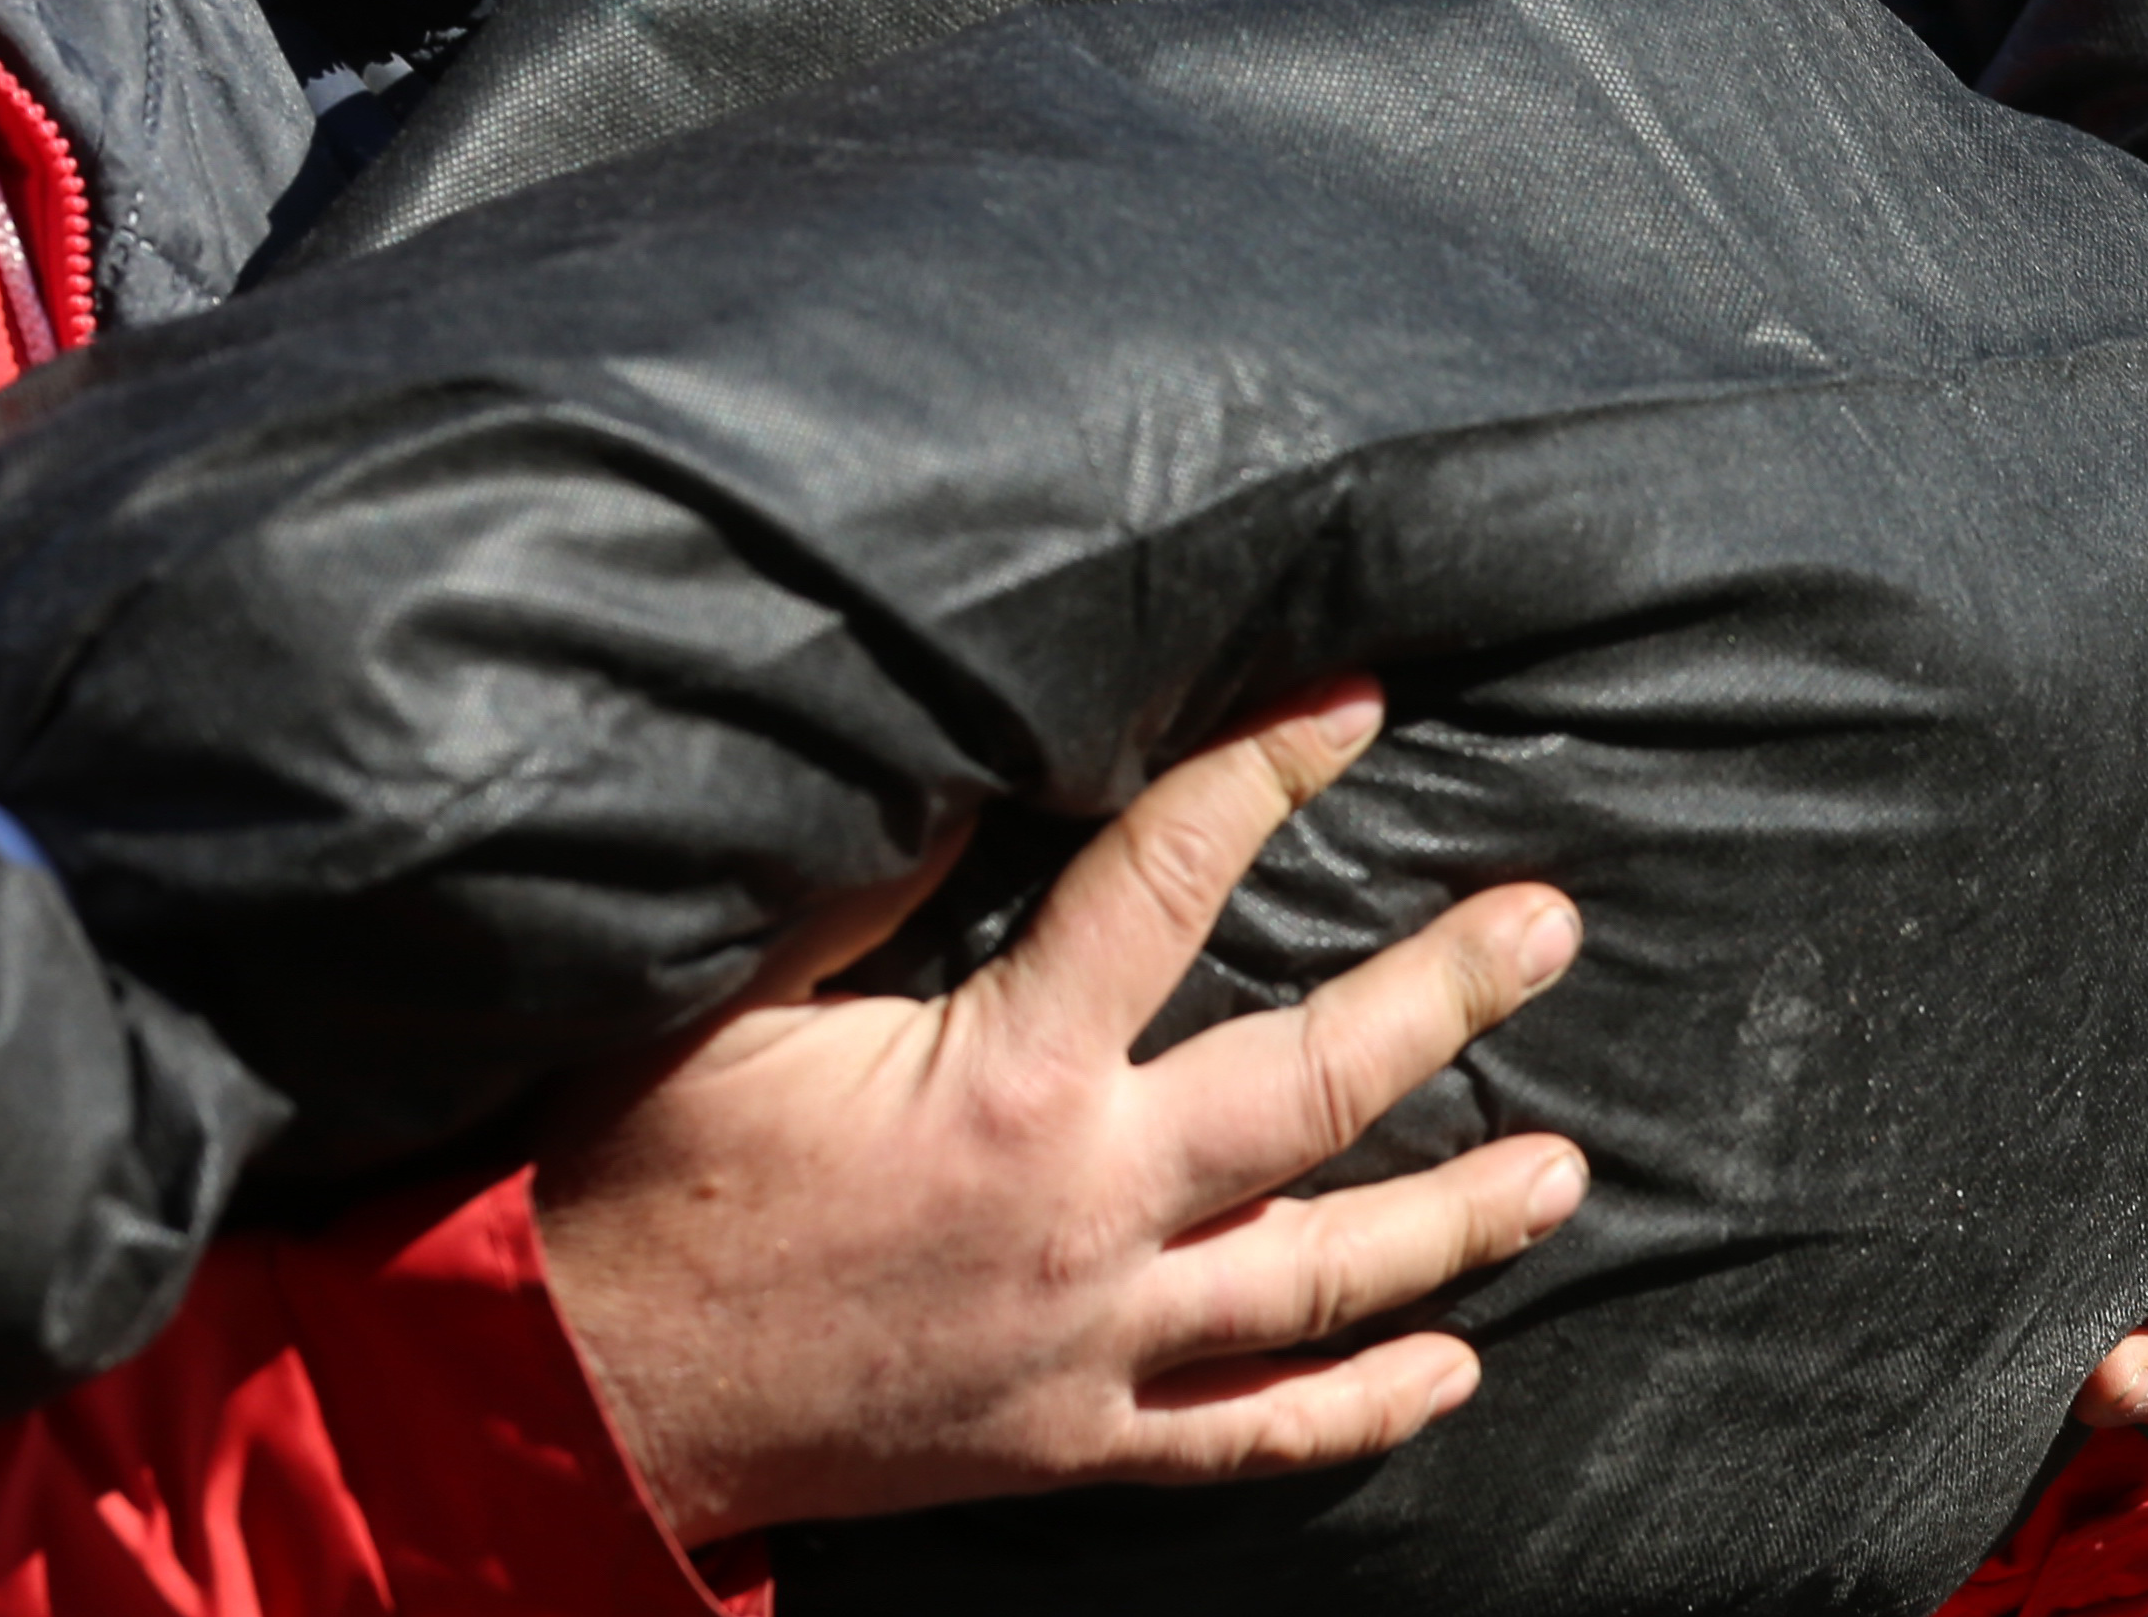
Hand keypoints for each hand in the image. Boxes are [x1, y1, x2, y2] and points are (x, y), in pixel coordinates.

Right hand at [534, 681, 1588, 1549]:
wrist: (583, 1392)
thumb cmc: (643, 1174)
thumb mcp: (736, 998)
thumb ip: (868, 887)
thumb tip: (970, 769)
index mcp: (1008, 1074)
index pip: (1171, 883)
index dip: (1267, 777)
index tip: (1353, 706)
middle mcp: (1083, 1209)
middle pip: (1315, 1092)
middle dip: (1446, 998)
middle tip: (1549, 928)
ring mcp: (1092, 1341)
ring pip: (1319, 1277)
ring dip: (1453, 1218)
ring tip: (1563, 1165)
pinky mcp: (1070, 1442)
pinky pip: (1249, 1437)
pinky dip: (1360, 1408)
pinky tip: (1451, 1369)